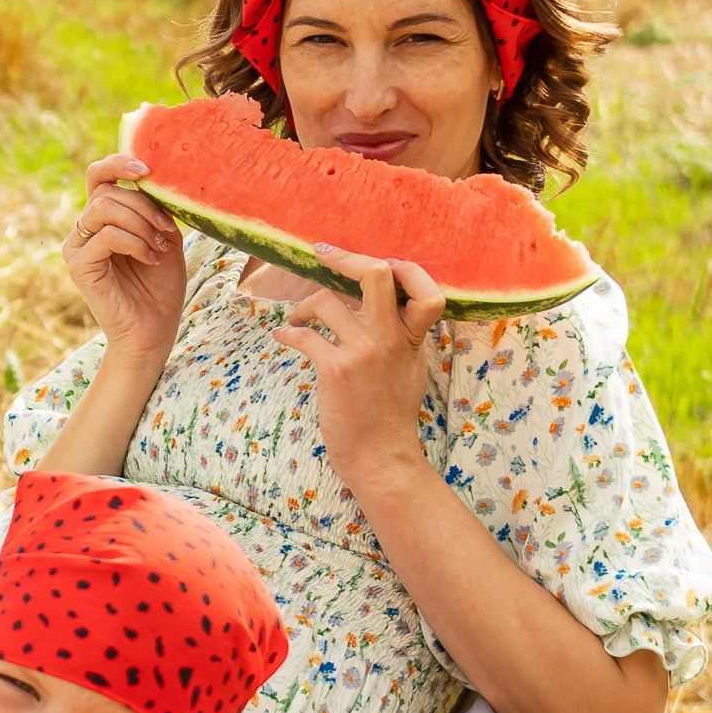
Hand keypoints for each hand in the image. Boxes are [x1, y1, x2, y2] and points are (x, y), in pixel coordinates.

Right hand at [64, 156, 184, 365]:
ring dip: (140, 223)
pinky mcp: (79, 267)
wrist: (154, 331)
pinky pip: (106, 235)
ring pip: (103, 208)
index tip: (148, 169)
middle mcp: (84, 231)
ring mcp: (77, 248)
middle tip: (167, 229)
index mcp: (102, 219)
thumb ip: (153, 207)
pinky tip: (151, 257)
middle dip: (144, 205)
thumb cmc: (160, 287)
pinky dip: (135, 242)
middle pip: (106, 191)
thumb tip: (152, 176)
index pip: (98, 176)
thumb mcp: (164, 235)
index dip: (118, 163)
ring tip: (159, 246)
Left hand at [269, 245, 443, 491]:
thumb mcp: (410, 370)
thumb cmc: (390, 416)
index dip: (405, 270)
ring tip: (296, 320)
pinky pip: (304, 335)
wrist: (381, 457)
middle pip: (376, 275)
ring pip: (326, 301)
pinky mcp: (336, 369)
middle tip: (323, 255)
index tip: (379, 264)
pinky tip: (283, 337)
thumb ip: (402, 337)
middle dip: (344, 258)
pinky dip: (288, 333)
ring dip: (302, 307)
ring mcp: (363, 352)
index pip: (427, 291)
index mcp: (412, 339)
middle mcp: (390, 339)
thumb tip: (383, 309)